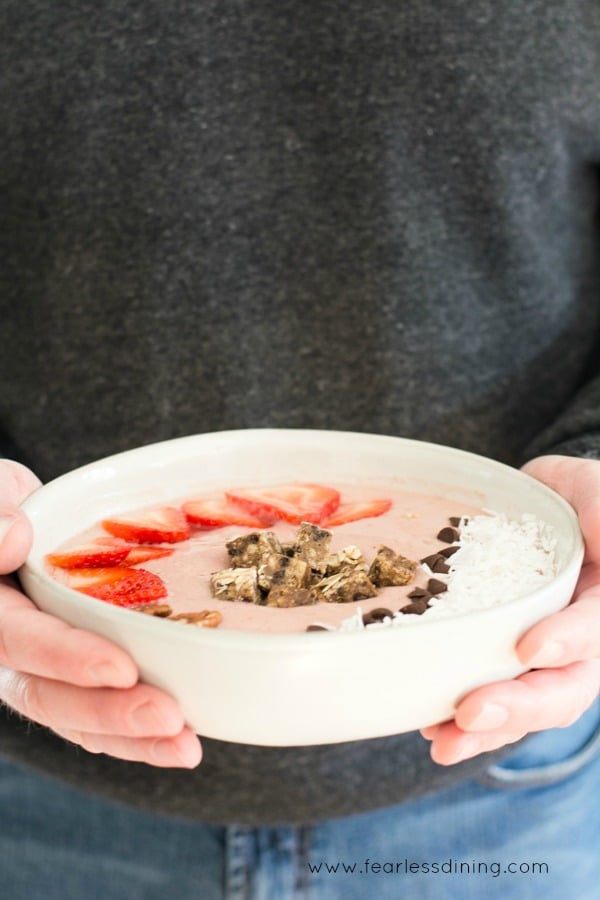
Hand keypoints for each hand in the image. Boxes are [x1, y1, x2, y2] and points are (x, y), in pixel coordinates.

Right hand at [0, 459, 201, 767]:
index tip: (121, 667)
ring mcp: (34, 667)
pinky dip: (132, 734)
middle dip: (108, 713)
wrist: (15, 519)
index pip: (17, 640)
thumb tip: (16, 538)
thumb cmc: (2, 501)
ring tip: (186, 748)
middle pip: (45, 695)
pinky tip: (176, 742)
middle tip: (171, 719)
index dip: (65, 657)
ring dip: (129, 738)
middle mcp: (4, 648)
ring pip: (72, 717)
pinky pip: (93, 714)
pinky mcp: (66, 674)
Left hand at [421, 454, 599, 764]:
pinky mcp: (508, 655)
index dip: (569, 641)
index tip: (528, 648)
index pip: (597, 630)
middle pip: (564, 688)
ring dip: (487, 729)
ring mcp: (547, 654)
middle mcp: (584, 641)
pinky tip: (429, 725)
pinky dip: (462, 713)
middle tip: (470, 714)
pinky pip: (493, 690)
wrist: (553, 503)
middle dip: (519, 706)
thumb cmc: (583, 496)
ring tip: (443, 743)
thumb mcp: (595, 495)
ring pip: (527, 702)